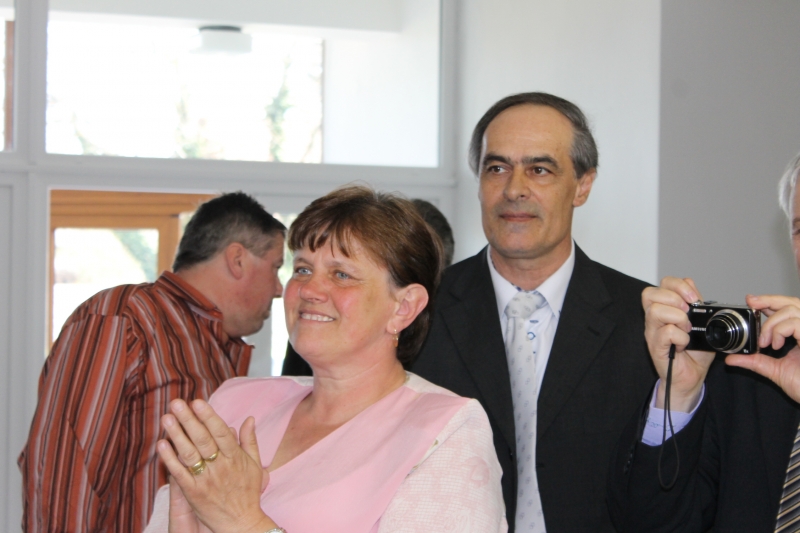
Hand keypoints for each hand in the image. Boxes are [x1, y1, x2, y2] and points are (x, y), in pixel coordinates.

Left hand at [157, 399, 276, 532]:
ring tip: (166, 418)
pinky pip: (179, 473)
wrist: (241, 524)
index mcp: (235, 458)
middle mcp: (220, 467)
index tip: (198, 402)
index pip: (221, 432)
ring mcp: (206, 480)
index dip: (209, 416)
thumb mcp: (255, 465)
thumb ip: (250, 441)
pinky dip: (170, 459)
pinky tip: (162, 444)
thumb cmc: (248, 493)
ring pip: (189, 454)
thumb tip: (249, 418)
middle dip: (189, 420)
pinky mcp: (193, 493)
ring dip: (176, 435)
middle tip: (177, 403)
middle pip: (203, 439)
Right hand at [643, 277, 714, 411]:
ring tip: (687, 329)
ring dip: (677, 318)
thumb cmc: (695, 352)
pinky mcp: (655, 347)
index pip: (662, 284)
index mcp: (665, 308)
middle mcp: (654, 319)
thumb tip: (691, 285)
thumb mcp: (702, 323)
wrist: (693, 377)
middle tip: (687, 312)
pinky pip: (666, 333)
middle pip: (650, 293)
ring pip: (655, 311)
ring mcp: (653, 332)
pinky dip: (680, 337)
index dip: (678, 285)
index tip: (694, 298)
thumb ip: (696, 304)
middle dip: (674, 299)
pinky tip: (685, 344)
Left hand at [726, 294, 799, 402]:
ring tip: (765, 342)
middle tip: (752, 303)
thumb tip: (731, 359)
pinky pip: (796, 323)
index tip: (751, 301)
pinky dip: (780, 331)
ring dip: (771, 323)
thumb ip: (754, 361)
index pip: (788, 309)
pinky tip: (776, 344)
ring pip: (791, 309)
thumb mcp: (774, 371)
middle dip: (769, 299)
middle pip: (792, 302)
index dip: (770, 301)